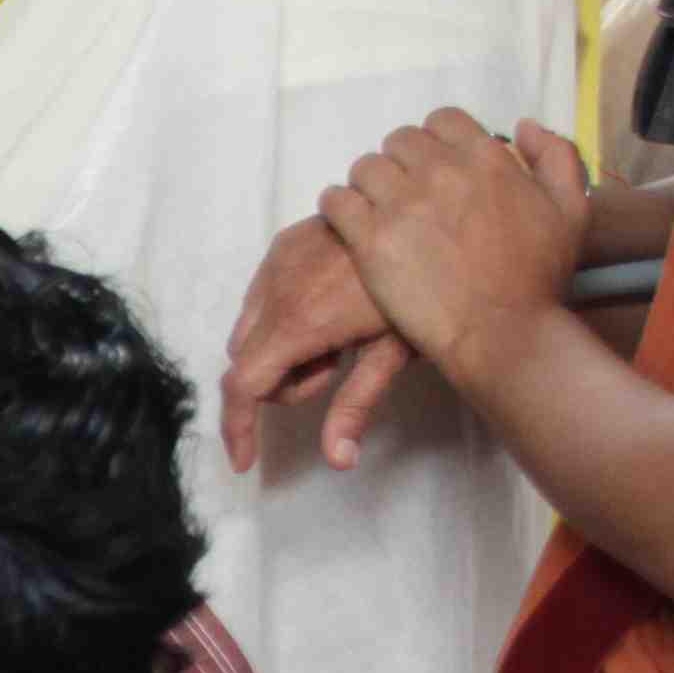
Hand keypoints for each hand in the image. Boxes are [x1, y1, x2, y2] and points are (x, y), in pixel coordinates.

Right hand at [221, 213, 427, 473]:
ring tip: (338, 335)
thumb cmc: (428, 287)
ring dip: (279, 349)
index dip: (238, 429)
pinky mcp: (285, 242)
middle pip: (245, 361)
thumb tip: (339, 460)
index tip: (246, 459)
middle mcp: (276, 288)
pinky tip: (329, 305)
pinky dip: (281, 316)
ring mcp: (277, 260)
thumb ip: (357, 405)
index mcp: (300, 321)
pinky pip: (261, 296)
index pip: (243, 386)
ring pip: (250, 329)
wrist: (435, 212)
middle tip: (335, 370)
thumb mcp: (395, 351)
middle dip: (278, 381)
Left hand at [311, 111, 587, 391]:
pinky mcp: (371, 239)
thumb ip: (556, 157)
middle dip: (401, 163)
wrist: (502, 331)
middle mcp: (442, 171)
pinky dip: (338, 206)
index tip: (433, 169)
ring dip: (368, 184)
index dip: (435, 142)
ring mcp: (402, 204)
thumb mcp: (572, 208)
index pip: (442, 120)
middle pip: (399, 141)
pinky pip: (336, 201)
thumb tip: (523, 126)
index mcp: (486, 158)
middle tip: (404, 195)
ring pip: (365, 167)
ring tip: (376, 211)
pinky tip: (349, 223)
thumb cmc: (538, 277)